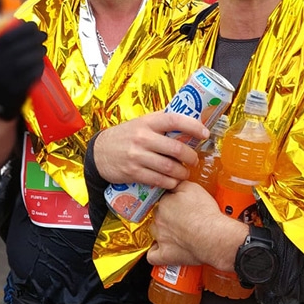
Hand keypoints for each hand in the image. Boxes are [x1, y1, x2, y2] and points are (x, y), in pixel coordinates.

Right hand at [0, 21, 46, 119]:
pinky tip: (40, 63)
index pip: (6, 37)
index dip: (22, 29)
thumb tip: (25, 23)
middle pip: (18, 48)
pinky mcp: (16, 89)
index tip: (33, 25)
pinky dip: (39, 66)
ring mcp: (5, 79)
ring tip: (42, 48)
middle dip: (34, 38)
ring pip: (27, 60)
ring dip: (38, 51)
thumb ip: (6, 39)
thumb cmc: (1, 70)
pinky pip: (32, 74)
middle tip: (42, 35)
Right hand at [93, 111, 208, 187]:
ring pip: (169, 167)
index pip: (174, 120)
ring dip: (182, 172)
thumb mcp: (140, 123)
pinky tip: (173, 182)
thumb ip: (160, 123)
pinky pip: (158, 180)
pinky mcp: (133, 172)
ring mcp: (137, 156)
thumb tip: (188, 120)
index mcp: (147, 122)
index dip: (193, 126)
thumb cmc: (124, 136)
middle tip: (194, 160)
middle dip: (191, 156)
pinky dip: (169, 182)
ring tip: (185, 173)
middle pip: (176, 148)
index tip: (205, 133)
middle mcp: (142, 137)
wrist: (99, 152)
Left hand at [147, 181, 247, 268]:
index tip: (177, 203)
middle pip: (157, 215)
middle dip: (167, 215)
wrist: (214, 236)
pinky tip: (161, 249)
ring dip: (161, 231)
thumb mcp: (193, 188)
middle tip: (180, 217)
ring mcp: (161, 238)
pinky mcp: (166, 254)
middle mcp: (159, 220)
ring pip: (154, 232)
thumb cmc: (206, 214)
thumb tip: (173, 182)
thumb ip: (179, 183)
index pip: (162, 199)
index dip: (171, 201)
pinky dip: (155, 253)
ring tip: (175, 232)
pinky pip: (152, 256)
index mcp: (164, 203)